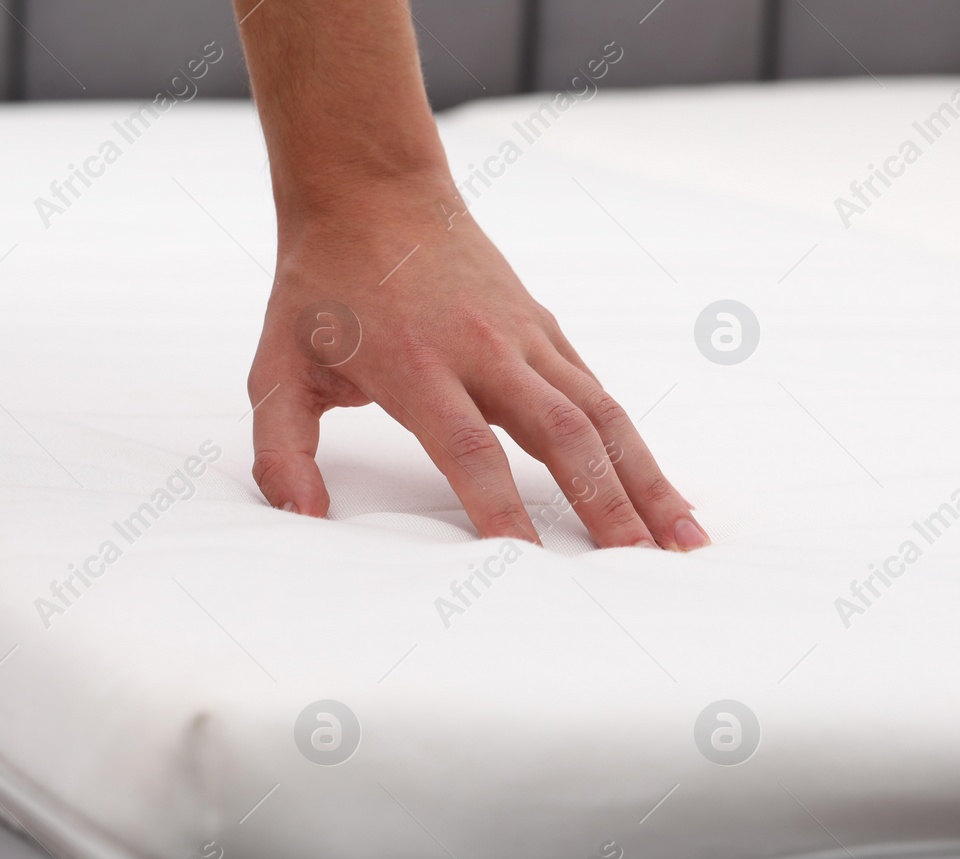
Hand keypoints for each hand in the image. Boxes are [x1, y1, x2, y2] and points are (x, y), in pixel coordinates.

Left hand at [246, 176, 710, 550]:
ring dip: (646, 478)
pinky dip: (636, 446)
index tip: (529, 564)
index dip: (500, 506)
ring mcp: (526, 337)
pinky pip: (601, 394)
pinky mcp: (547, 332)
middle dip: (604, 502)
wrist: (371, 191)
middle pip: (561, 432)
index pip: (469, 447)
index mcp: (418, 365)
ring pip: (601, 414)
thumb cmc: (321, 288)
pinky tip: (661, 492)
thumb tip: (302, 517)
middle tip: (638, 566)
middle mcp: (484, 349)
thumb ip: (281, 451)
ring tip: (683, 539)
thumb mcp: (276, 368)